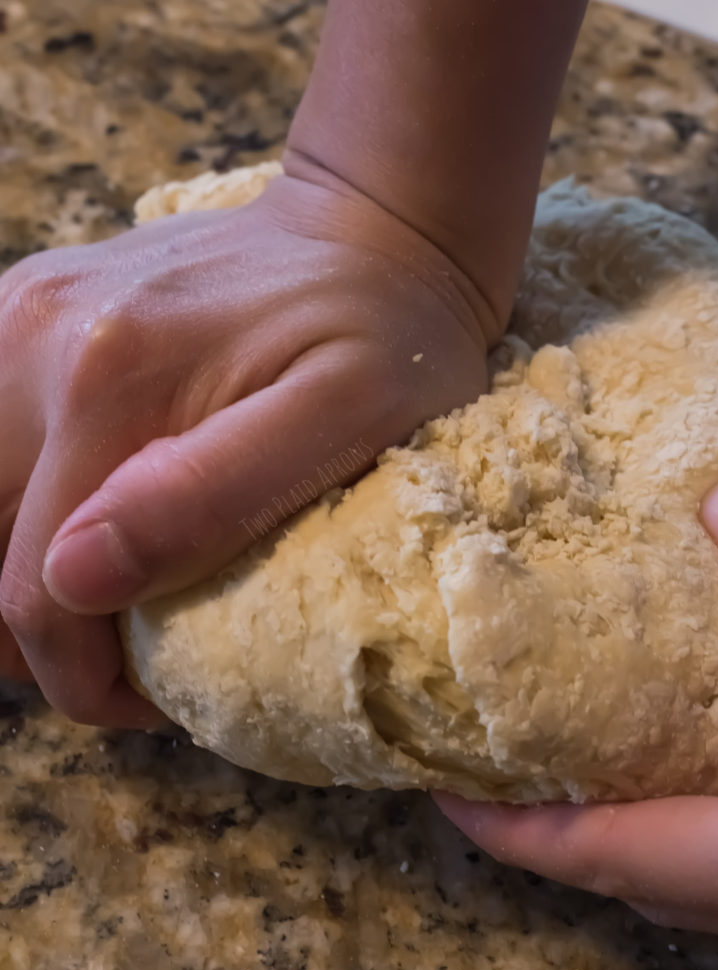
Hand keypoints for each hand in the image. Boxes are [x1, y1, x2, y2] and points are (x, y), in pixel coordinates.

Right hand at [0, 160, 494, 725]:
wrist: (369, 231)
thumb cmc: (388, 337)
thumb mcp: (346, 417)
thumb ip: (214, 492)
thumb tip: (72, 578)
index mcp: (107, 376)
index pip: (34, 590)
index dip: (82, 676)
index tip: (156, 697)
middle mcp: (31, 336)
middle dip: (38, 630)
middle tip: (130, 649)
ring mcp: (17, 314)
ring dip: (21, 570)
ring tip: (113, 595)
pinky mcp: (26, 311)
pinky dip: (20, 506)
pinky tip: (95, 518)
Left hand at [436, 477, 717, 945]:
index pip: (610, 854)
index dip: (516, 828)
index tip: (443, 792)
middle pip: (640, 881)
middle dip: (561, 830)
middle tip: (500, 762)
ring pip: (697, 888)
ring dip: (631, 833)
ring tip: (581, 758)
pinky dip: (700, 828)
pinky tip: (704, 763)